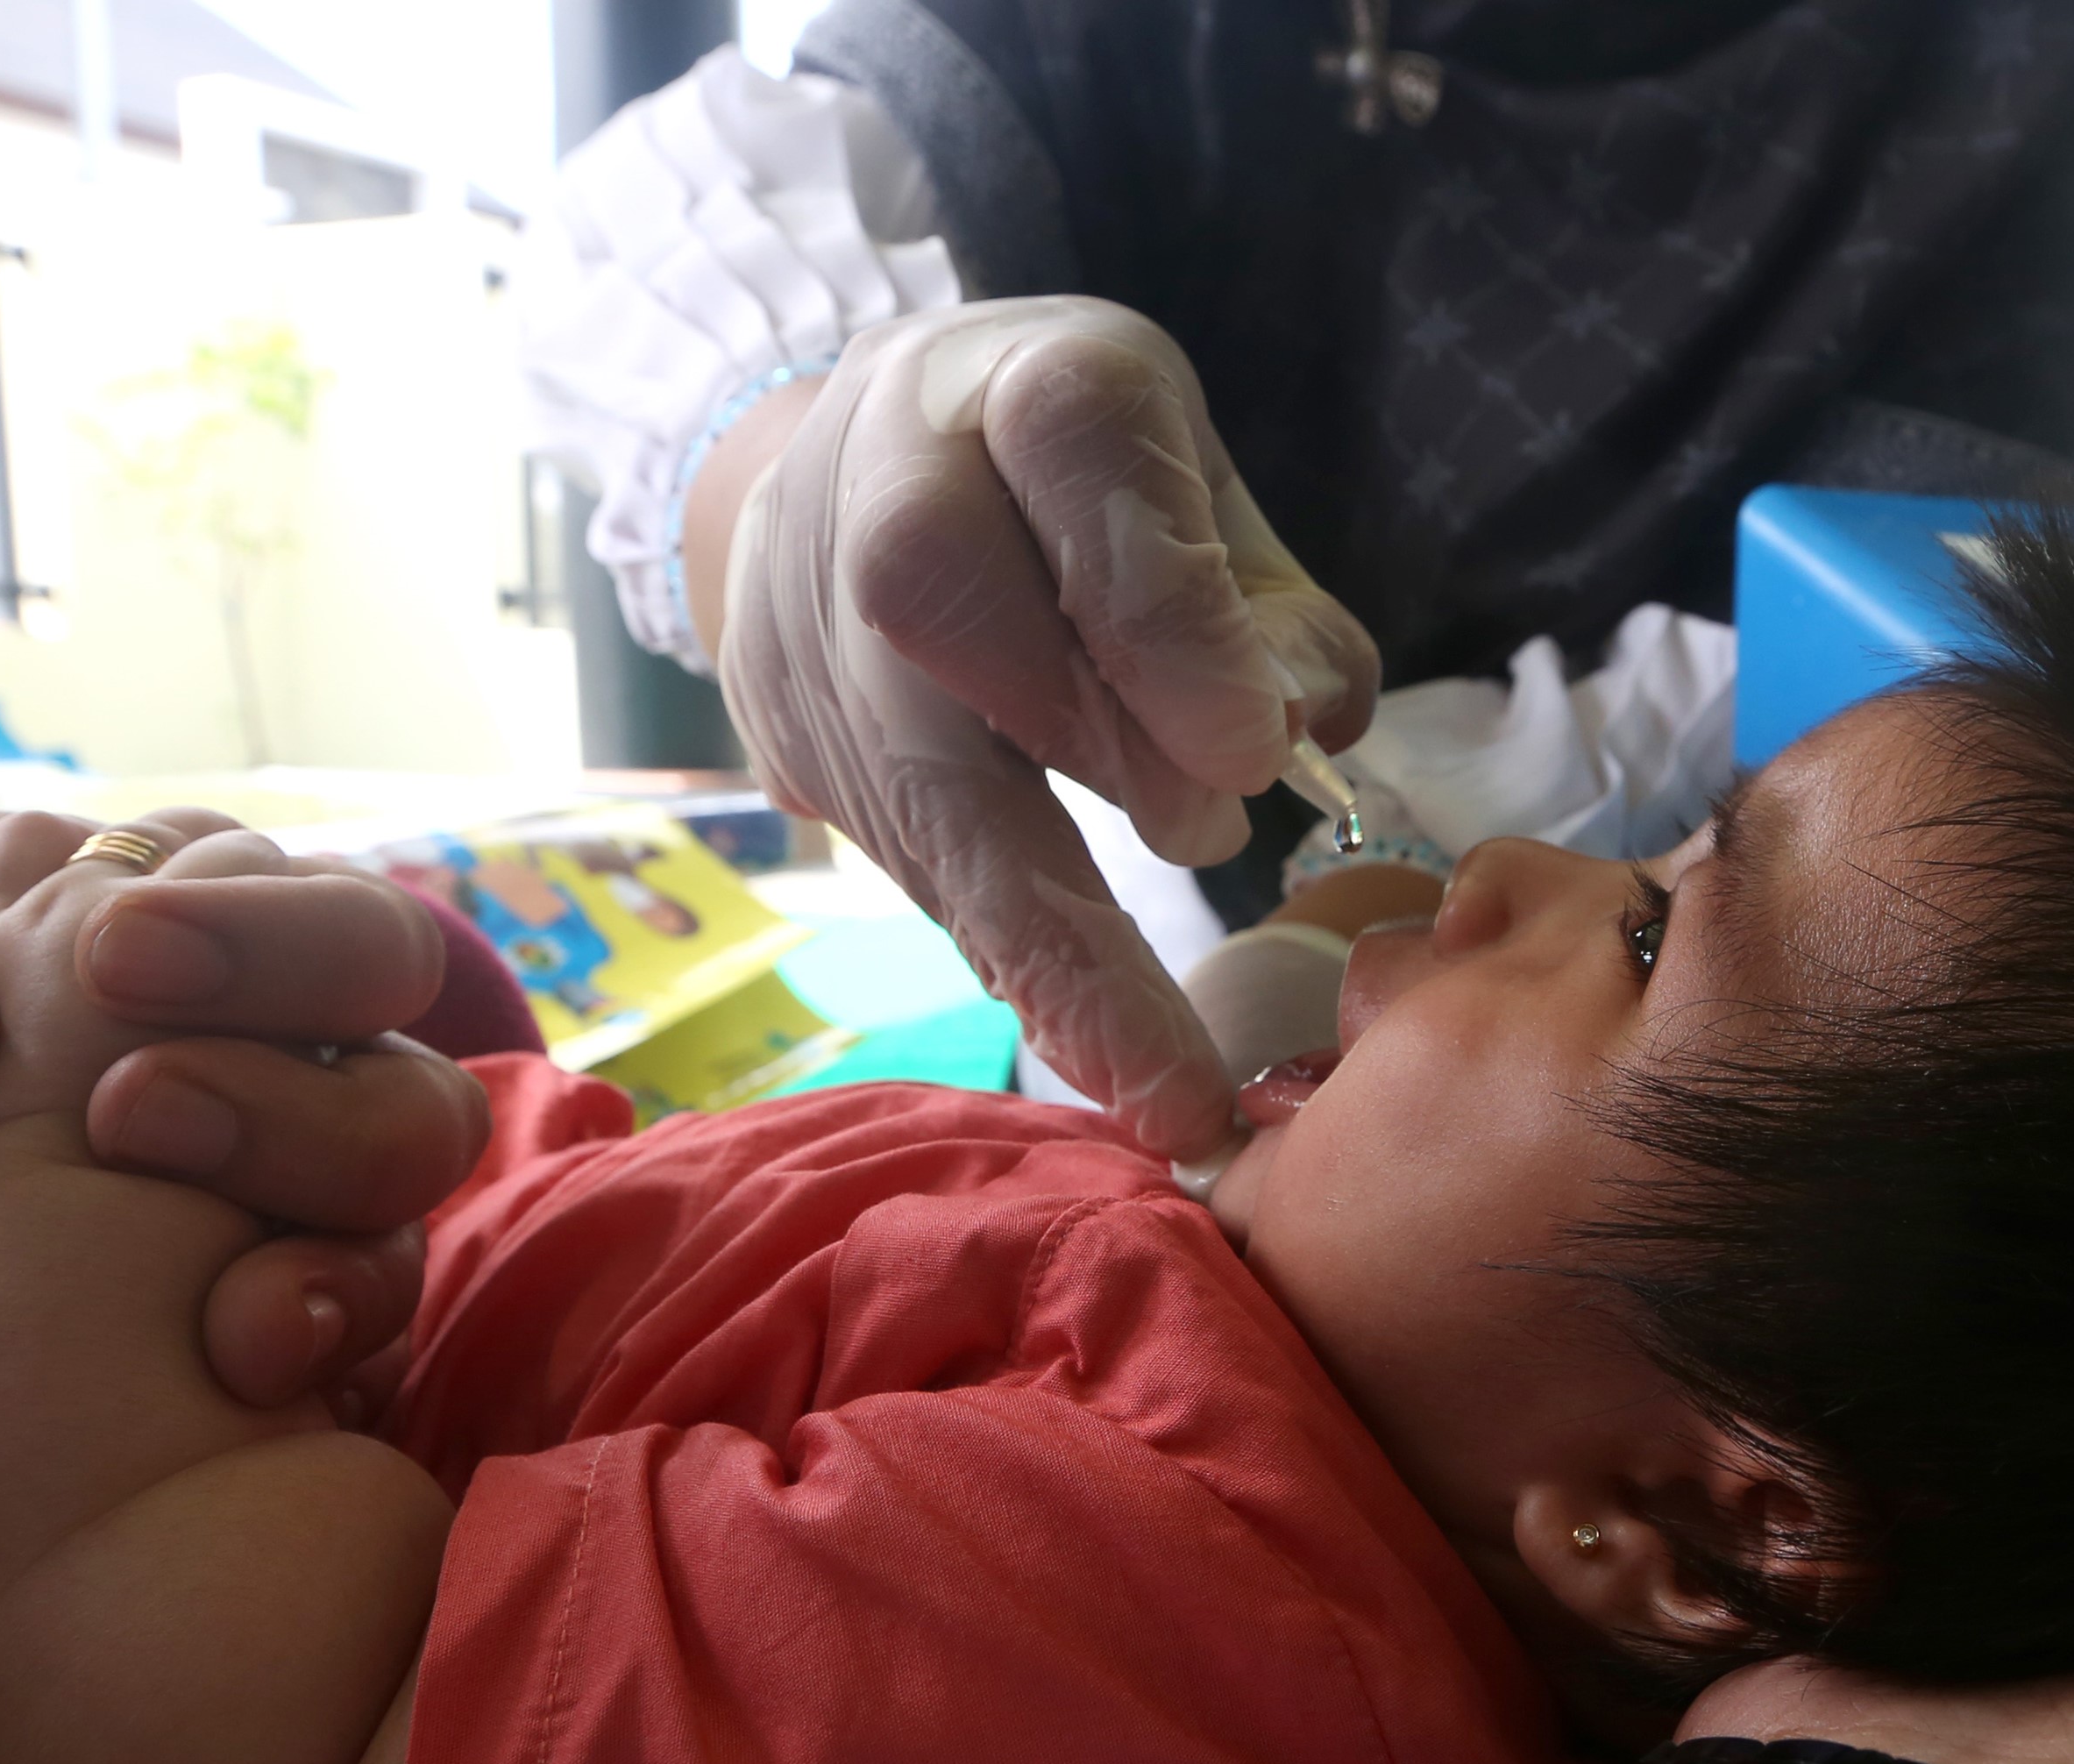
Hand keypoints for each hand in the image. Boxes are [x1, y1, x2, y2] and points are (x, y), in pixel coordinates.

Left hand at [0, 811, 484, 1404]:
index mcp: (212, 916)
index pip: (342, 920)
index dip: (264, 940)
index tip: (115, 966)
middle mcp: (285, 1046)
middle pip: (412, 1080)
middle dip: (300, 1109)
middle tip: (128, 1119)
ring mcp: (284, 1185)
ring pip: (398, 1209)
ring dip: (330, 1246)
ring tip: (219, 1309)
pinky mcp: (263, 1297)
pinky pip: (355, 1330)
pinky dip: (321, 1344)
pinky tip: (241, 1367)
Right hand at [715, 298, 1380, 1159]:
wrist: (860, 475)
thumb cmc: (1079, 495)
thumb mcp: (1203, 500)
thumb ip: (1270, 617)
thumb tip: (1299, 733)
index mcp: (1015, 377)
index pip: (1070, 454)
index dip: (1157, 607)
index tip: (1254, 753)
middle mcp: (879, 473)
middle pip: (940, 597)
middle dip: (1093, 746)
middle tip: (1217, 846)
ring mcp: (798, 607)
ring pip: (897, 760)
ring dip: (1043, 932)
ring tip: (1161, 1075)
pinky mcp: (774, 729)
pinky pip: (891, 853)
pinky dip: (1004, 957)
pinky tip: (1095, 1044)